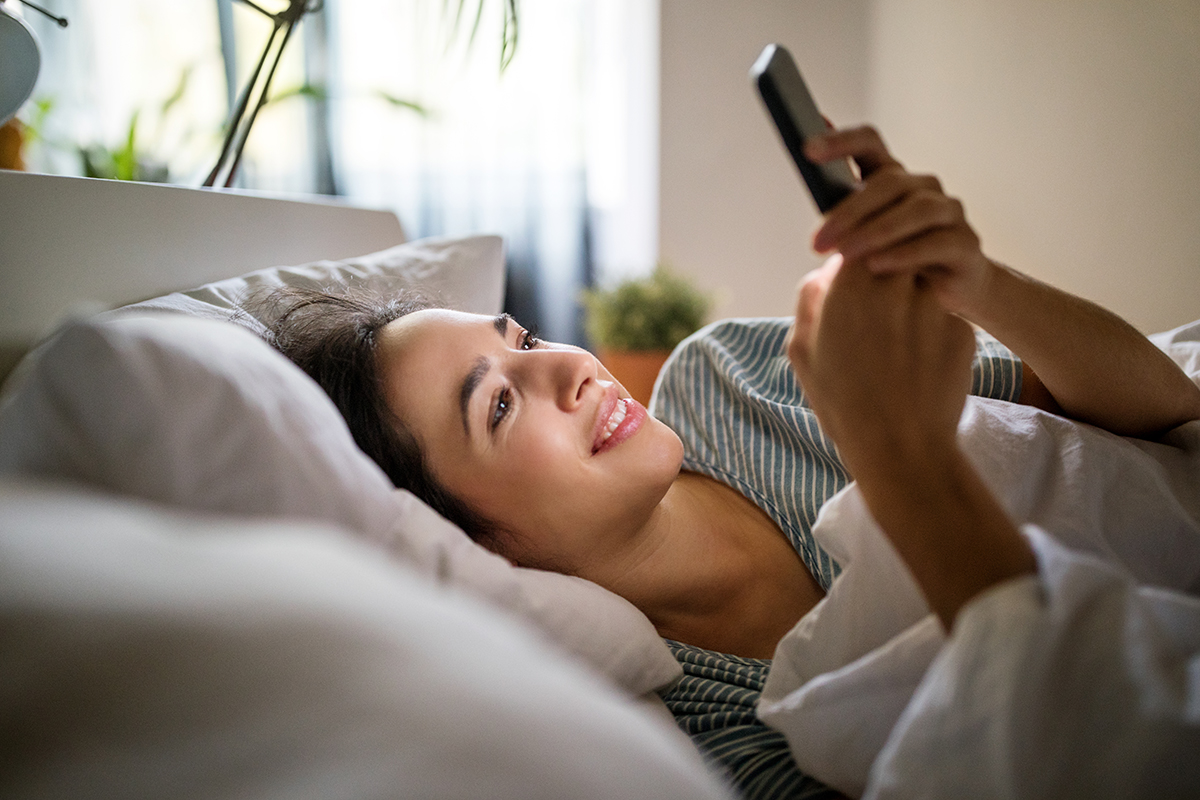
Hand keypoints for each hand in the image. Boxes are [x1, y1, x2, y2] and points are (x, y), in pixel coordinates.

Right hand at [786, 253, 975, 476]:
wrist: (902, 448)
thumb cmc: (843, 402)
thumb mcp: (802, 351)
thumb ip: (811, 299)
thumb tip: (826, 273)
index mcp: (851, 285)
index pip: (856, 243)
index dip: (852, 259)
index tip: (848, 280)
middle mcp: (897, 285)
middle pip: (893, 258)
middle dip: (882, 279)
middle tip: (872, 318)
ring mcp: (934, 306)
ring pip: (919, 288)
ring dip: (908, 306)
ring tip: (894, 351)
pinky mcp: (963, 330)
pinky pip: (942, 318)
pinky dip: (931, 334)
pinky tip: (917, 368)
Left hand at [804, 126, 994, 320]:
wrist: (946, 294)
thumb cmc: (895, 263)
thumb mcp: (862, 242)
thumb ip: (838, 220)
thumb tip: (808, 206)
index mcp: (892, 179)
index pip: (869, 144)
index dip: (841, 142)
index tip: (807, 150)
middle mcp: (923, 188)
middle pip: (888, 182)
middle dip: (848, 212)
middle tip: (817, 242)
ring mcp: (949, 213)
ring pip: (916, 210)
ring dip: (875, 232)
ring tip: (845, 256)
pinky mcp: (965, 244)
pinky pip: (936, 243)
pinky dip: (904, 253)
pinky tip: (877, 265)